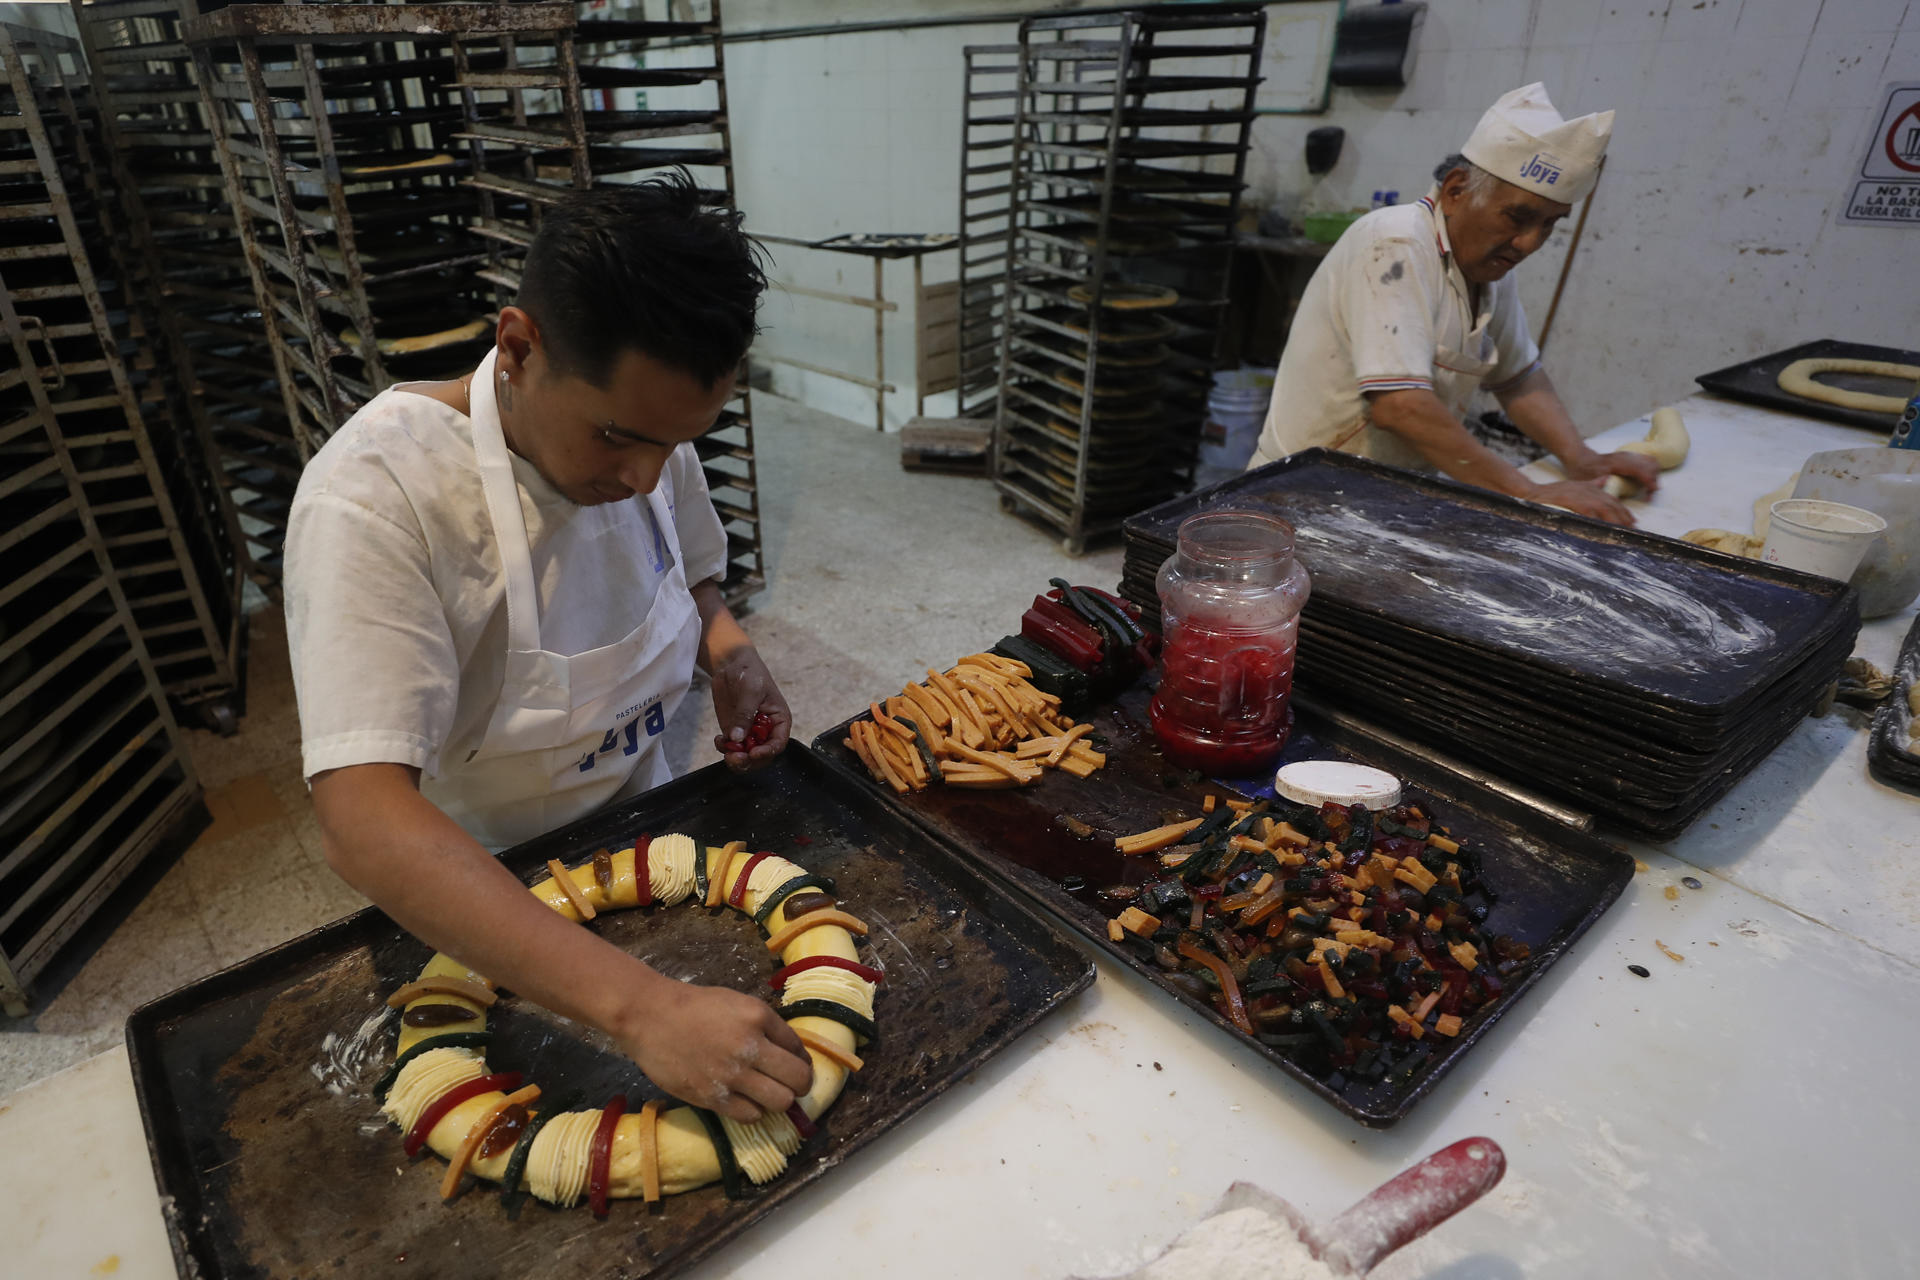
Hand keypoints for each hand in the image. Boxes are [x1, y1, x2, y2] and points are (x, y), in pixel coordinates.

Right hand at [616, 979, 813, 1121]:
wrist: (651, 1017)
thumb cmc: (695, 1007)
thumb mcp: (737, 1003)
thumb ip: (764, 1025)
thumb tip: (790, 1052)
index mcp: (758, 1017)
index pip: (798, 1048)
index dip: (802, 1060)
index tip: (797, 1066)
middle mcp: (750, 1046)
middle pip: (798, 1079)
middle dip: (801, 1085)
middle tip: (794, 1086)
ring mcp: (731, 1075)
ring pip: (780, 1102)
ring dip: (780, 1101)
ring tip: (770, 1095)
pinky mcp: (712, 1097)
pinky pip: (750, 1115)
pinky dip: (754, 1111)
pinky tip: (746, 1102)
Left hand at [710, 643, 790, 770]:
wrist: (731, 665)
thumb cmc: (749, 673)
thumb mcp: (750, 691)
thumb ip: (745, 714)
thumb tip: (738, 737)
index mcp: (779, 721)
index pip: (778, 744)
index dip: (767, 752)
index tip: (753, 753)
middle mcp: (766, 731)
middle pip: (761, 756)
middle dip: (749, 760)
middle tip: (735, 757)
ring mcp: (749, 733)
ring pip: (745, 756)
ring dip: (735, 758)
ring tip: (725, 749)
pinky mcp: (734, 731)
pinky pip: (730, 748)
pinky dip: (724, 749)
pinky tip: (719, 740)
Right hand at [1526, 477, 1636, 525]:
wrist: (1533, 493)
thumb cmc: (1552, 492)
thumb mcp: (1576, 484)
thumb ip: (1593, 483)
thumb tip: (1606, 480)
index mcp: (1591, 488)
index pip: (1612, 500)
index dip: (1623, 510)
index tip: (1632, 520)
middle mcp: (1589, 491)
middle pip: (1612, 505)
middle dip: (1623, 518)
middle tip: (1633, 529)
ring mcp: (1581, 497)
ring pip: (1604, 509)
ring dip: (1615, 521)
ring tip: (1623, 531)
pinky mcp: (1573, 503)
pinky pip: (1590, 514)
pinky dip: (1599, 522)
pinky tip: (1605, 530)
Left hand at [1562, 447, 1660, 494]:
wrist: (1580, 459)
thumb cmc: (1583, 471)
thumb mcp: (1589, 483)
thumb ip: (1601, 491)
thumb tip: (1613, 505)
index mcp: (1617, 462)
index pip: (1640, 469)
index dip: (1648, 482)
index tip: (1649, 497)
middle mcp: (1626, 456)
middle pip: (1651, 465)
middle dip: (1653, 481)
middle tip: (1647, 496)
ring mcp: (1629, 455)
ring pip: (1652, 462)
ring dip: (1654, 476)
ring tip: (1647, 490)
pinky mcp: (1631, 457)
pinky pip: (1648, 461)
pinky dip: (1651, 472)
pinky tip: (1644, 483)